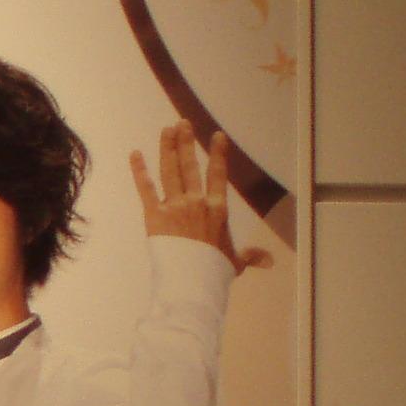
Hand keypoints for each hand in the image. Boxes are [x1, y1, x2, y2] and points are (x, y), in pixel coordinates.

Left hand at [132, 123, 272, 274]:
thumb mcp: (235, 261)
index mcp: (217, 209)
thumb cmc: (213, 272)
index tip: (217, 136)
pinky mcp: (154, 216)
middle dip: (186, 142)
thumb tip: (270, 262)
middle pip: (191, 166)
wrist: (191, 282)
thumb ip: (250, 256)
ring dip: (168, 148)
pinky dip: (139, 171)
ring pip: (171, 171)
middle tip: (182, 123)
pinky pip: (145, 189)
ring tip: (166, 130)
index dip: (218, 153)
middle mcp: (196, 202)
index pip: (218, 175)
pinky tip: (135, 154)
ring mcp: (175, 207)